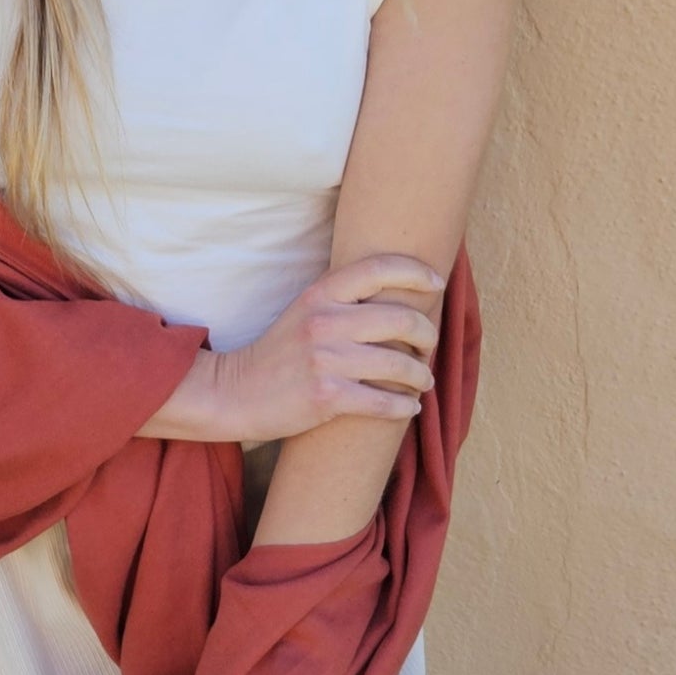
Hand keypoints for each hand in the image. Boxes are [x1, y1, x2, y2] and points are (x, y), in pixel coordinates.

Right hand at [212, 253, 444, 442]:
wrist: (237, 392)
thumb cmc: (280, 351)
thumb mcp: (306, 310)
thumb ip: (343, 298)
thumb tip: (399, 294)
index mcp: (320, 293)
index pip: (378, 268)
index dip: (416, 271)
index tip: (437, 282)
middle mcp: (325, 321)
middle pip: (401, 319)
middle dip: (428, 334)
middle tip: (430, 344)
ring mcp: (326, 360)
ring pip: (399, 365)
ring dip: (422, 375)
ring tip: (424, 380)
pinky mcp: (327, 397)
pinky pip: (384, 402)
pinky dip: (405, 406)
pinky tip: (409, 406)